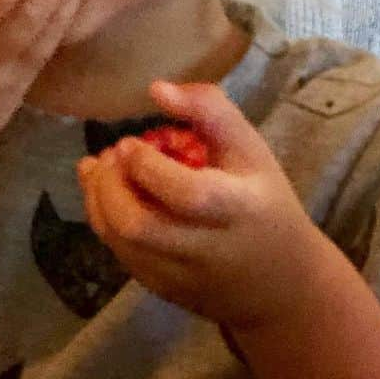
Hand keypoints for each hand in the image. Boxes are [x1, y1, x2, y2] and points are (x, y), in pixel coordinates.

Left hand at [77, 80, 315, 330]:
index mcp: (237, 209)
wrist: (281, 285)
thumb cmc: (264, 202)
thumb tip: (156, 88)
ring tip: (102, 168)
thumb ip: (209, 110)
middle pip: (139, 225)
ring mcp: (180, 276)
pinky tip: (108, 194)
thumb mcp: (251, 150)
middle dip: (109, 184)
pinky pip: (121, 256)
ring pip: (121, 243)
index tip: (130, 141)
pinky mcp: (163, 290)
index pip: (186, 194)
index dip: (147, 166)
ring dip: (98, 200)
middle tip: (112, 154)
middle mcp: (206, 250)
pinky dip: (104, 220)